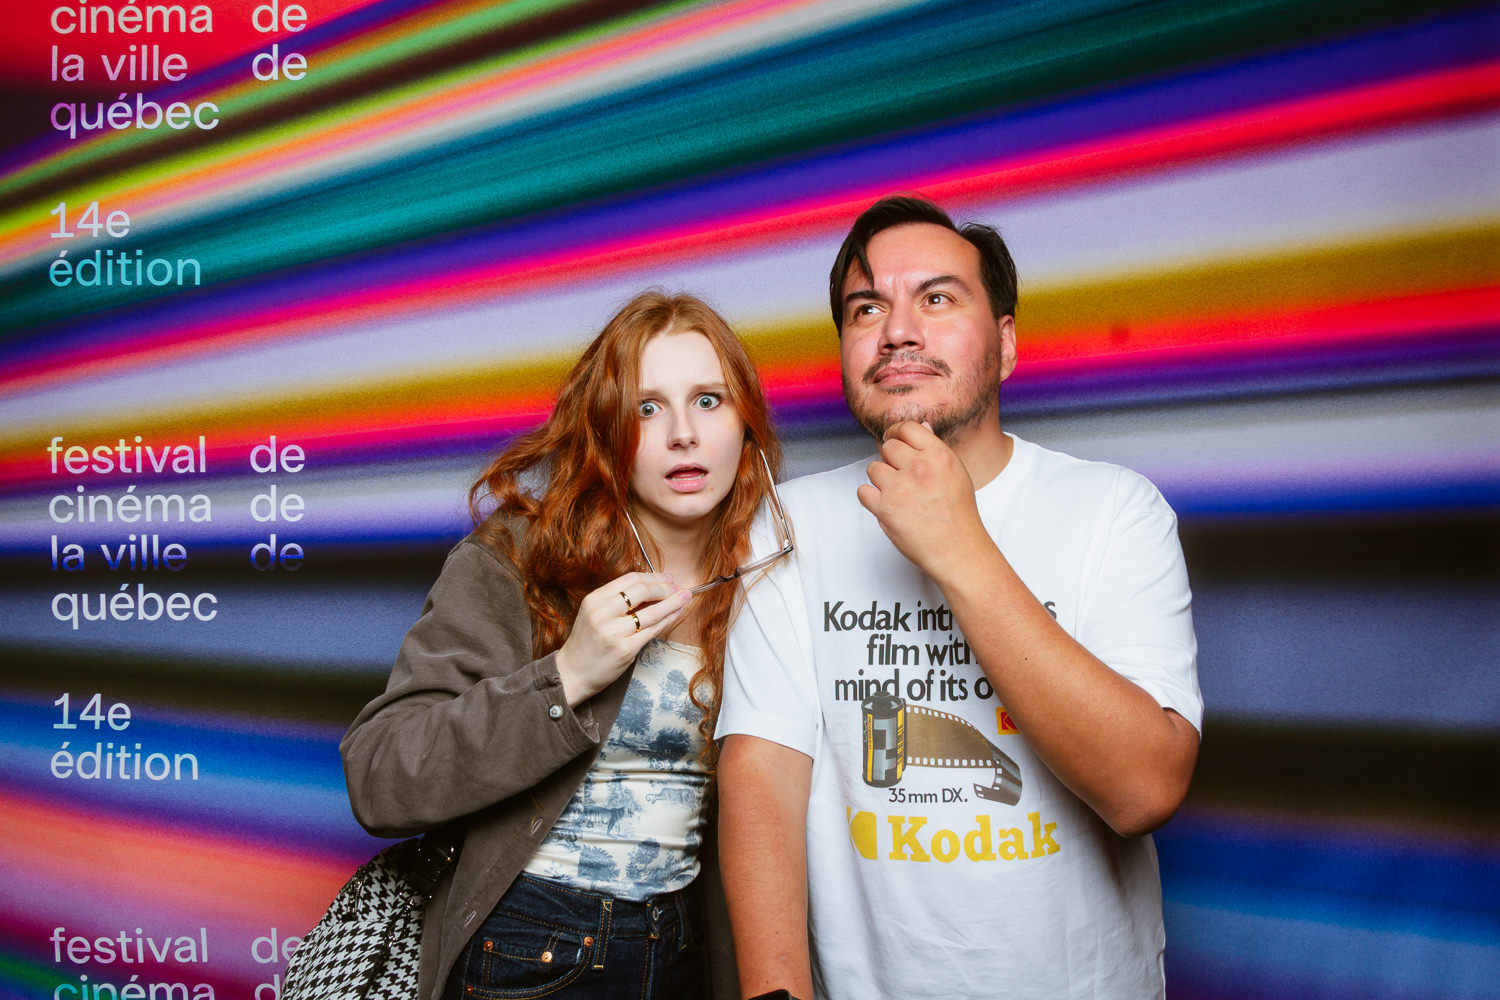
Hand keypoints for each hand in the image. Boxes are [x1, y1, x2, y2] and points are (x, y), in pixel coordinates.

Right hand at [555, 573, 691, 704]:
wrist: (573, 672)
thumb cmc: (587, 642)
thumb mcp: (595, 613)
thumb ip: (618, 600)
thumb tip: (653, 587)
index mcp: (594, 600)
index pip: (630, 579)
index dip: (653, 577)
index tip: (667, 578)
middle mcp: (602, 613)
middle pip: (642, 591)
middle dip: (665, 587)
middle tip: (678, 588)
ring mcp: (614, 632)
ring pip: (652, 612)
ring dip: (673, 602)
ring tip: (685, 597)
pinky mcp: (625, 649)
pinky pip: (653, 630)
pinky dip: (668, 619)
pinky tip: (676, 614)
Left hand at [855, 421, 986, 581]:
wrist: (957, 549)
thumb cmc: (959, 514)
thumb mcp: (956, 473)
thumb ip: (935, 450)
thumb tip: (922, 427)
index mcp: (939, 455)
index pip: (908, 427)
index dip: (896, 432)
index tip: (893, 439)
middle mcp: (919, 468)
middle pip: (888, 447)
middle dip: (890, 459)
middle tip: (899, 474)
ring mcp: (900, 487)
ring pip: (873, 468)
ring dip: (881, 479)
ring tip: (897, 493)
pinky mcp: (884, 508)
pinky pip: (863, 491)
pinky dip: (870, 498)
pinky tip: (886, 504)